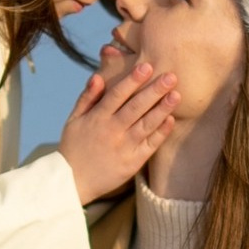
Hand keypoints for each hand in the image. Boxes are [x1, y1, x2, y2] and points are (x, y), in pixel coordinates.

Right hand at [57, 61, 179, 203]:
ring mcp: (124, 147)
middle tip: (171, 76)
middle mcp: (112, 131)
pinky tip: (171, 119)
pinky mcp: (133, 162)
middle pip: (136, 107)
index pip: (117, 94)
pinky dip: (161, 132)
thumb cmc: (73, 148)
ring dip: (162, 109)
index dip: (132, 80)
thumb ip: (87, 97)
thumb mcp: (74, 120)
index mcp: (97, 118)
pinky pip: (150, 145)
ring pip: (146, 124)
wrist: (73, 182)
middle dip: (154, 91)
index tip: (147, 66)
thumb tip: (98, 76)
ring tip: (176, 95)